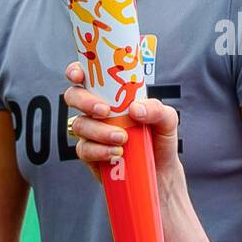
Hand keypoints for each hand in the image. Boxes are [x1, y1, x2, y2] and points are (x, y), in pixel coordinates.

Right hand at [64, 61, 182, 178]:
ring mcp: (91, 132)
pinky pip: (84, 149)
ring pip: (80, 124)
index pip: (88, 76)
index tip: (79, 76)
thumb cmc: (159, 138)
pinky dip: (99, 150)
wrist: (161, 170)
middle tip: (105, 110)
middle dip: (84, 101)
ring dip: (99, 131)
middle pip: (74, 96)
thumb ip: (156, 109)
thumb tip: (135, 108)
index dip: (77, 71)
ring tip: (122, 139)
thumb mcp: (167, 120)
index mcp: (113, 94)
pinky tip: (116, 153)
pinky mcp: (90, 154)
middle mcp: (98, 111)